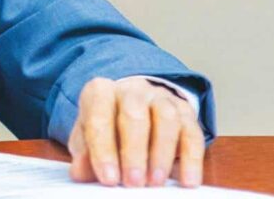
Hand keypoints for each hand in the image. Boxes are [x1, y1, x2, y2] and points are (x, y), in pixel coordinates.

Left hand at [67, 77, 203, 187]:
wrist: (135, 107)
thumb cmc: (107, 127)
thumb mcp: (88, 137)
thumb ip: (84, 153)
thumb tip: (80, 172)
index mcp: (101, 93)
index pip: (98, 115)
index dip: (102, 148)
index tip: (108, 178)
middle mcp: (132, 91)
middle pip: (134, 115)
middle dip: (133, 152)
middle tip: (133, 183)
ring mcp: (161, 99)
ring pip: (166, 119)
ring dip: (161, 154)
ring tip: (156, 183)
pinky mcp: (186, 112)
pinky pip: (192, 132)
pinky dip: (191, 158)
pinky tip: (188, 181)